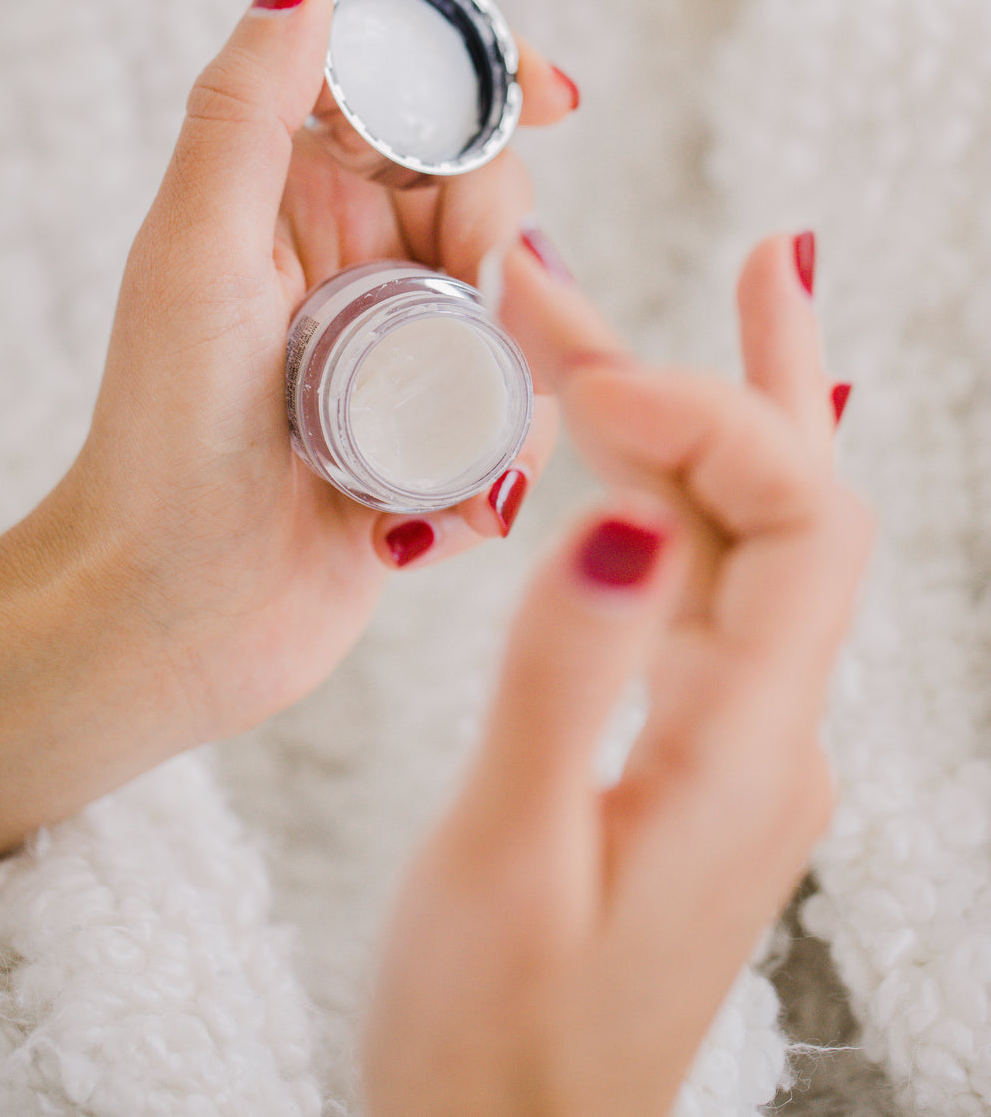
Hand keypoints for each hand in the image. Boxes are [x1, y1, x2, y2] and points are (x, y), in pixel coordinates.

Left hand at [0, 0, 575, 854]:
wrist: (175, 611)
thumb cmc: (164, 433)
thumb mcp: (198, 249)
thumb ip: (247, 105)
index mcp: (292, 192)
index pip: (409, 89)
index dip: (485, 72)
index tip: (552, 96)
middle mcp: (354, 257)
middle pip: (484, 186)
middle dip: (497, 225)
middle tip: (470, 288)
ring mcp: (401, 344)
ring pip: (518, 297)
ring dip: (505, 354)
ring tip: (449, 425)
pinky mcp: (438, 429)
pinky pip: (520, 402)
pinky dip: (501, 447)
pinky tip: (443, 505)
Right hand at [362, 233, 873, 1116]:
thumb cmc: (490, 1043)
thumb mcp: (509, 861)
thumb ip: (570, 680)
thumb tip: (623, 512)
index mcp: (743, 753)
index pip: (796, 526)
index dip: (712, 420)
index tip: (589, 376)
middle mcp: (767, 733)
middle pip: (798, 512)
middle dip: (757, 377)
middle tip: (765, 251)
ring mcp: (733, 742)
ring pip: (741, 547)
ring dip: (698, 426)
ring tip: (685, 309)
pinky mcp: (685, 751)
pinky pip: (702, 596)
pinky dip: (673, 504)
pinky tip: (656, 463)